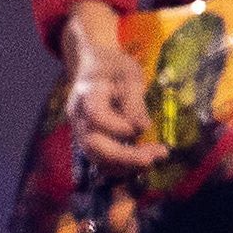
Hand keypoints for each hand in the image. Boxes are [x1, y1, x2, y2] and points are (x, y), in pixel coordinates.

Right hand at [61, 0, 165, 173]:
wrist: (95, 67)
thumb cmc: (114, 67)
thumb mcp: (130, 76)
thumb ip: (135, 102)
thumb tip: (143, 128)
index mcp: (86, 94)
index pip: (96, 116)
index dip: (118, 126)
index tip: (142, 126)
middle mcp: (78, 117)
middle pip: (93, 146)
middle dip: (125, 157)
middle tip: (154, 157)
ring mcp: (81, 131)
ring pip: (96, 159)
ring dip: (125, 165)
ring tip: (153, 159)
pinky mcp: (89, 141)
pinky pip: (102, 160)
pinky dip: (122, 165)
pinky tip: (143, 160)